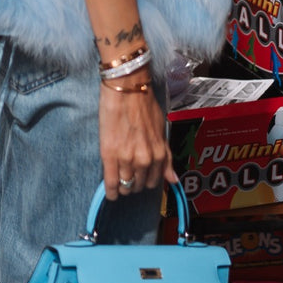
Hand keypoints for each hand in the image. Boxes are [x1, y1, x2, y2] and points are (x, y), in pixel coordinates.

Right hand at [98, 80, 176, 199]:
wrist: (126, 89)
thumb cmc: (144, 105)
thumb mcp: (161, 131)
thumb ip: (166, 157)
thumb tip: (173, 180)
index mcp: (159, 154)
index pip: (154, 182)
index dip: (146, 182)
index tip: (140, 179)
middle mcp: (145, 160)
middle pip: (139, 186)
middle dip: (134, 184)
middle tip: (128, 175)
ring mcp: (127, 159)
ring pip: (125, 186)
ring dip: (122, 187)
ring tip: (118, 180)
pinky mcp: (109, 155)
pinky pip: (111, 183)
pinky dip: (111, 191)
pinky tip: (110, 193)